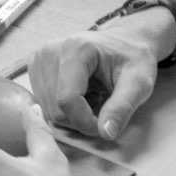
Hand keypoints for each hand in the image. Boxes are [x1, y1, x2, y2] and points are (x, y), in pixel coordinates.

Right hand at [28, 20, 166, 139]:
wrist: (125, 42)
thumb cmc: (134, 59)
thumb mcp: (139, 83)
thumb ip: (122, 107)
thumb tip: (106, 133)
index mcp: (75, 49)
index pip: (67, 100)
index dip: (86, 122)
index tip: (107, 126)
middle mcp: (49, 51)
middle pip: (55, 108)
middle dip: (81, 121)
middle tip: (104, 110)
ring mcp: (39, 59)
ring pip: (47, 110)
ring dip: (72, 117)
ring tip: (93, 100)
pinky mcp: (35, 68)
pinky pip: (43, 105)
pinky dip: (63, 110)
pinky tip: (80, 97)